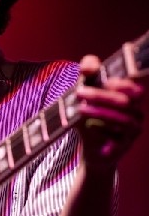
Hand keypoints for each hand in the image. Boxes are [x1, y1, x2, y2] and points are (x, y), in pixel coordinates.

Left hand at [76, 54, 145, 169]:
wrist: (91, 147)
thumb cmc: (91, 114)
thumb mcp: (87, 91)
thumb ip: (89, 73)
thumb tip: (87, 68)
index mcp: (130, 97)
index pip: (135, 87)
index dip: (123, 83)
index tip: (104, 80)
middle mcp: (136, 112)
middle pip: (125, 101)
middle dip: (101, 96)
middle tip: (79, 92)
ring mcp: (133, 130)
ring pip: (123, 119)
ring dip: (100, 112)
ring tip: (80, 109)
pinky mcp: (124, 146)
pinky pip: (118, 138)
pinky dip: (102, 131)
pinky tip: (89, 127)